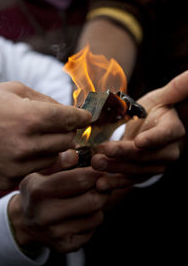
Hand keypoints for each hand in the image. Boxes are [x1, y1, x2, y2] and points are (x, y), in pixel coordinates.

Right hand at [0, 81, 90, 189]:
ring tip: (38, 136)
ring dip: (53, 146)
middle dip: (67, 131)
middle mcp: (24, 144)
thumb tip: (69, 111)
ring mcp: (16, 165)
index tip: (86, 116)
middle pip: (67, 140)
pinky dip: (37, 159)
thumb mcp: (14, 91)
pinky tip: (24, 149)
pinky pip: (37, 170)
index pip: (69, 118)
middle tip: (62, 125)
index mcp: (28, 117)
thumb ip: (45, 101)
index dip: (81, 116)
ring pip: (55, 157)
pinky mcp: (8, 179)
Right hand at [8, 167, 107, 252]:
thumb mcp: (39, 172)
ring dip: (99, 204)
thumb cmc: (35, 191)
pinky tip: (82, 212)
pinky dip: (92, 218)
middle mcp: (47, 215)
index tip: (102, 168)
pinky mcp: (66, 246)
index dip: (96, 172)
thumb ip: (58, 162)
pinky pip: (93, 229)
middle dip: (103, 188)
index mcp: (40, 191)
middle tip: (103, 181)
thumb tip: (75, 154)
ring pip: (97, 216)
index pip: (79, 180)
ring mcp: (56, 233)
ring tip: (90, 195)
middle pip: (93, 200)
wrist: (23, 222)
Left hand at [92, 71, 187, 190]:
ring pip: (135, 169)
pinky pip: (130, 179)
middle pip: (145, 154)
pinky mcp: (143, 173)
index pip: (166, 135)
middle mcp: (168, 151)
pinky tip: (100, 184)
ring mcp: (156, 165)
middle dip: (122, 154)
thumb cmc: (159, 109)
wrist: (154, 126)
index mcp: (173, 130)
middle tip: (101, 152)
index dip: (153, 139)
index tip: (138, 142)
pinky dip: (115, 182)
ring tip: (96, 165)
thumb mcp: (165, 96)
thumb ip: (177, 89)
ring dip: (115, 168)